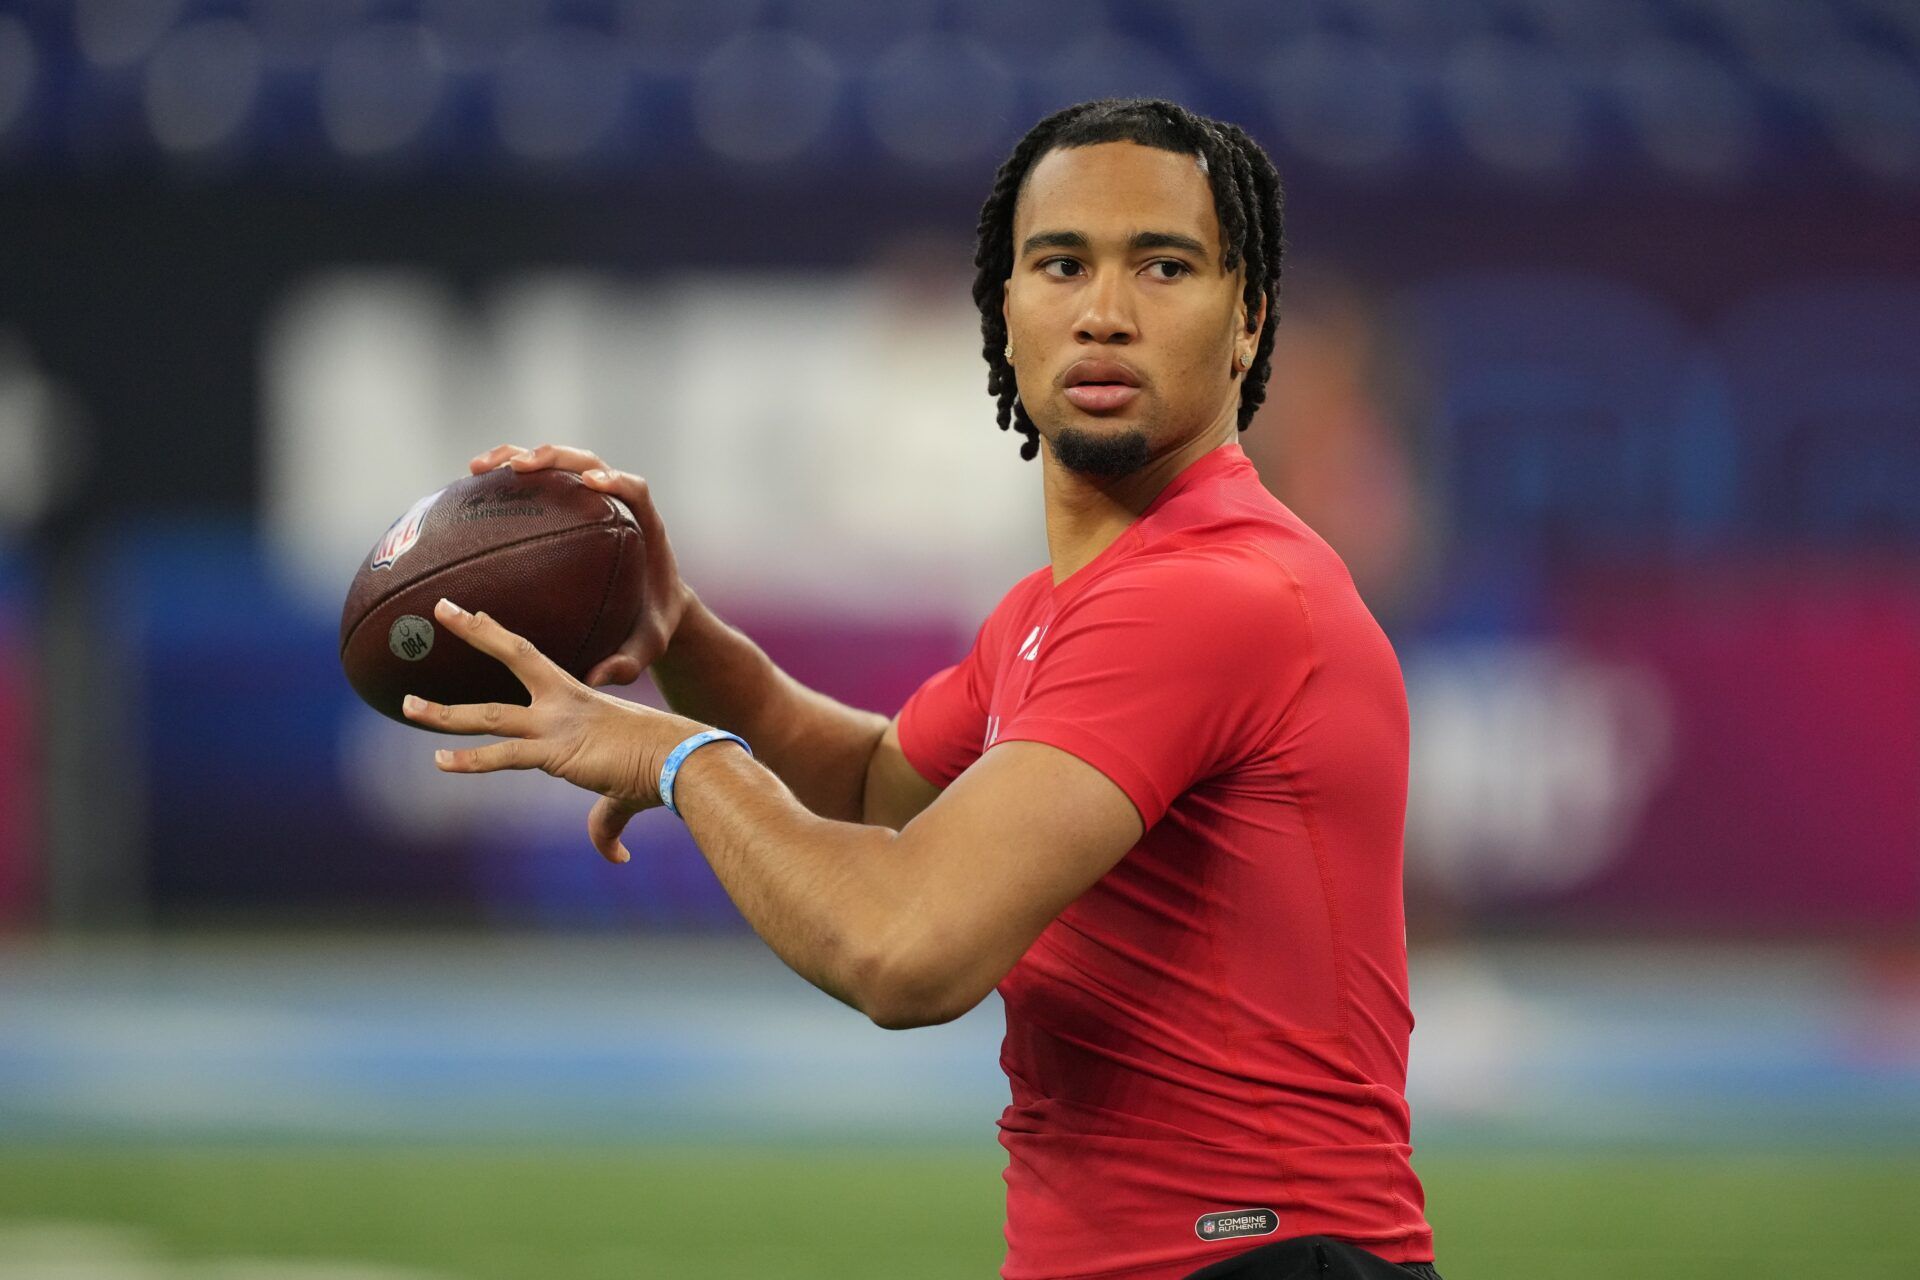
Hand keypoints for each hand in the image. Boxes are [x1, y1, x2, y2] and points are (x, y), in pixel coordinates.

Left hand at [403, 597, 706, 863]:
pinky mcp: (556, 752)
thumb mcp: (624, 790)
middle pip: (511, 654)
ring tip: (407, 705)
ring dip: (445, 712)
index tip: (474, 615)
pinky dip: (470, 761)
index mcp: (578, 699)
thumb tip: (613, 858)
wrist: (682, 761)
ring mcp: (557, 724)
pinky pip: (503, 755)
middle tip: (440, 609)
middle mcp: (563, 703)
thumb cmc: (663, 768)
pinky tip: (440, 763)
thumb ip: (605, 823)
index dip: (499, 637)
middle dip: (474, 632)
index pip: (531, 656)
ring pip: (490, 712)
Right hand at [470, 442, 689, 687]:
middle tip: (520, 466)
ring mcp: (591, 501)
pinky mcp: (569, 507)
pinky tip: (469, 487)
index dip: (616, 480)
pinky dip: (506, 480)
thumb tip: (594, 680)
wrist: (655, 608)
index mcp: (645, 529)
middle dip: (555, 457)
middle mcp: (618, 505)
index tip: (592, 482)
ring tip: (477, 469)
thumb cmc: (653, 625)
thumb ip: (628, 662)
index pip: (635, 490)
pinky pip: (538, 485)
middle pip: (589, 462)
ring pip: (558, 464)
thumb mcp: (647, 646)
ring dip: (518, 456)